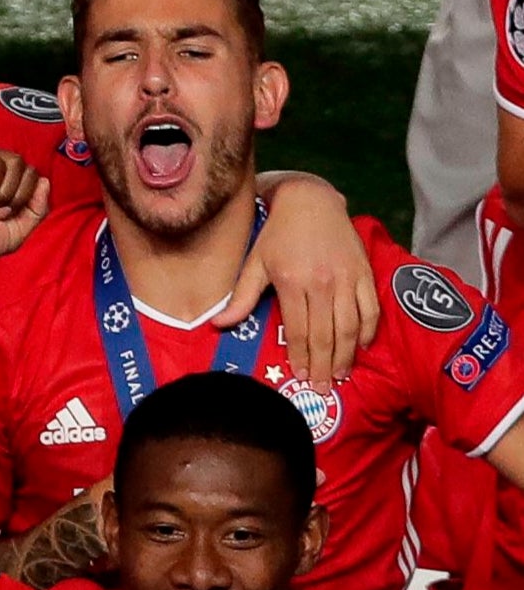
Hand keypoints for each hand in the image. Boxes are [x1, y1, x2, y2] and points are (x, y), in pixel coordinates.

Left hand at [230, 176, 375, 391]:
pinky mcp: (364, 272)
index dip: (303, 358)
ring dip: (348, 355)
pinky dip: (368, 331)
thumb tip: (219, 325)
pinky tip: (362, 347)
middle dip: (325, 366)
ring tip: (342, 375)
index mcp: (293, 283)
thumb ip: (241, 297)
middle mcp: (323, 283)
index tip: (302, 378)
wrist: (309, 200)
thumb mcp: (254, 263)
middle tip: (324, 389)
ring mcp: (347, 278)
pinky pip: (371, 308)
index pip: (301, 331)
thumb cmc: (276, 233)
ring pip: (351, 326)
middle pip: (327, 335)